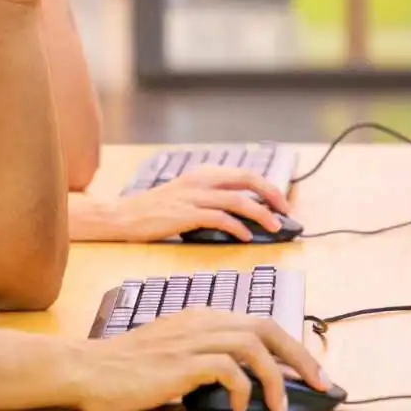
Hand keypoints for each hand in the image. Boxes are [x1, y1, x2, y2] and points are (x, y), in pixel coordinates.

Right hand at [72, 310, 331, 410]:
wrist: (87, 369)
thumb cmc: (126, 369)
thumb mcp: (172, 354)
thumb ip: (205, 357)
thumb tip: (245, 380)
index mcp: (201, 317)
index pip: (259, 323)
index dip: (291, 347)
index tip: (310, 372)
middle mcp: (201, 321)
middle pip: (267, 327)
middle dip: (301, 356)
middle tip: (321, 385)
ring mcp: (191, 339)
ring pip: (253, 345)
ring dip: (276, 378)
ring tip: (278, 407)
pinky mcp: (181, 361)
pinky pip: (228, 369)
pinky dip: (242, 389)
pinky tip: (237, 408)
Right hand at [92, 166, 292, 242]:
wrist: (124, 216)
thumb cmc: (155, 210)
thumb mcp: (186, 195)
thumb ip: (211, 197)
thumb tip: (243, 212)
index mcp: (203, 173)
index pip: (244, 173)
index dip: (267, 186)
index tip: (282, 201)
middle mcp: (200, 180)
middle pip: (246, 179)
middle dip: (272, 194)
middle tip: (286, 211)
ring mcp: (193, 196)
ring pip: (237, 200)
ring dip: (260, 214)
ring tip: (274, 227)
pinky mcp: (185, 214)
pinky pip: (219, 218)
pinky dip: (237, 227)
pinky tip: (245, 236)